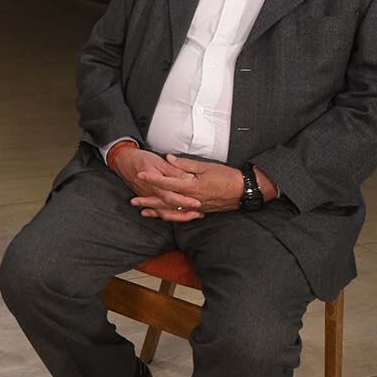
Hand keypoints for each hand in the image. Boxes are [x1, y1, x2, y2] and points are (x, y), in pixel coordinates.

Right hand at [112, 146, 204, 221]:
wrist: (124, 161)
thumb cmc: (141, 159)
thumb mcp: (158, 161)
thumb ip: (173, 171)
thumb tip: (188, 178)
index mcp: (154, 184)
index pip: (171, 196)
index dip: (184, 201)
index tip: (197, 203)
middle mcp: (150, 194)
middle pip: (169, 208)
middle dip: (185, 213)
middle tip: (199, 213)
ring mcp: (148, 199)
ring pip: (164, 213)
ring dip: (179, 216)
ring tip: (193, 216)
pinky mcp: (147, 200)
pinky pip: (159, 212)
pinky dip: (170, 216)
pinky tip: (180, 216)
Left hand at [133, 154, 276, 215]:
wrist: (244, 191)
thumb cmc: (226, 176)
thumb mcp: (206, 166)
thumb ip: (185, 164)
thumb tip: (168, 159)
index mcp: (191, 186)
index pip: (166, 183)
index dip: (152, 179)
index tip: (139, 175)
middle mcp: (191, 199)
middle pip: (165, 201)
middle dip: (148, 201)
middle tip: (133, 201)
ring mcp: (195, 207)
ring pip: (172, 211)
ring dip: (157, 211)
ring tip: (143, 211)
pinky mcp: (200, 211)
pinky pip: (182, 216)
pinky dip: (170, 216)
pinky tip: (163, 216)